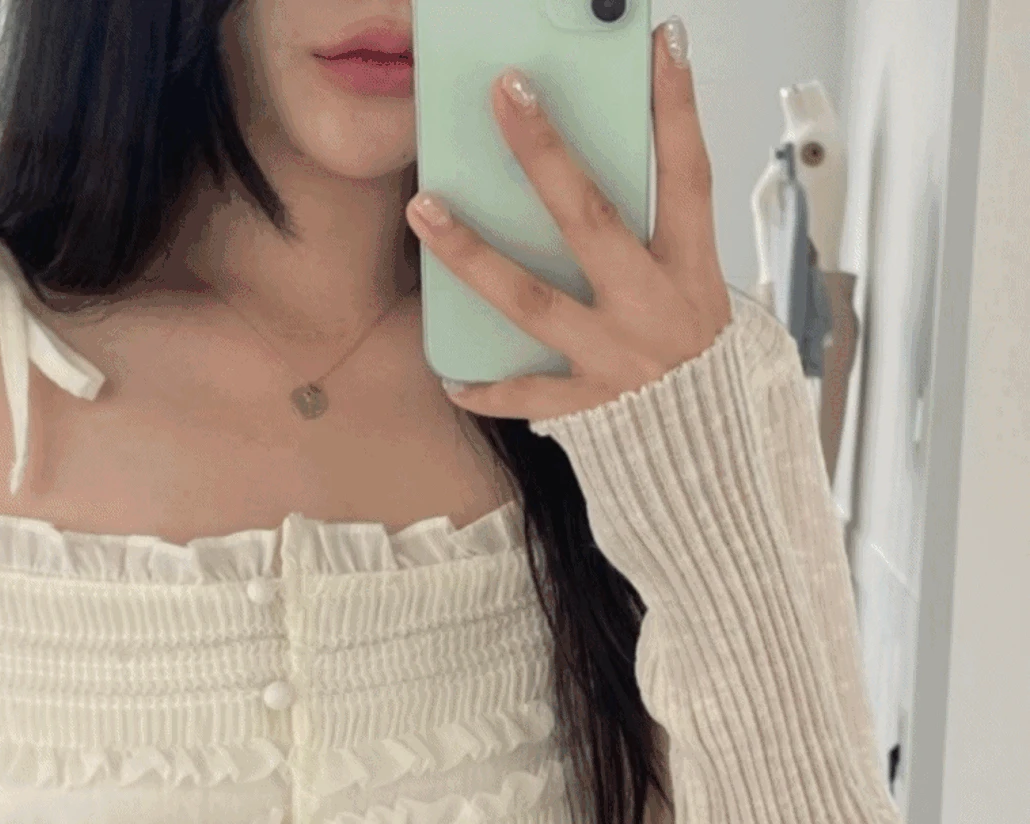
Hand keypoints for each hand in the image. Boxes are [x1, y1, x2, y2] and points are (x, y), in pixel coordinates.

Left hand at [404, 20, 732, 426]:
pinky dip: (486, 389)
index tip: (661, 41)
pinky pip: (526, 394)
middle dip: (545, 152)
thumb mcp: (696, 296)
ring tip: (423, 207)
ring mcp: (619, 360)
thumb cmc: (697, 369)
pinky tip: (449, 376)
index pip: (689, 174)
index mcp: (693, 272)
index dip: (677, 108)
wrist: (718, 463)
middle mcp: (655, 310)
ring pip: (534, 299)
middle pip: (591, 219)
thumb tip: (591, 176)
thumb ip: (653, 244)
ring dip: (472, 252)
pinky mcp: (591, 410)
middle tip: (504, 92)